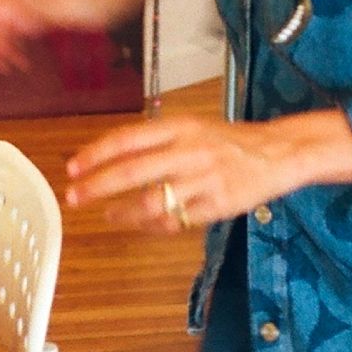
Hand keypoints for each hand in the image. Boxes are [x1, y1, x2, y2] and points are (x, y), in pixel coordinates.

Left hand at [64, 111, 351, 232]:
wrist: (278, 152)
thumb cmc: (228, 140)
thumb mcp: (192, 127)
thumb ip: (155, 140)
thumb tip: (109, 156)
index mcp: (181, 127)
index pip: (127, 139)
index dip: (96, 154)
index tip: (73, 168)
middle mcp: (190, 150)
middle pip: (132, 171)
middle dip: (97, 185)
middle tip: (75, 197)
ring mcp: (204, 180)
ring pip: (152, 201)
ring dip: (122, 211)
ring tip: (106, 215)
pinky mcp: (217, 205)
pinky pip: (176, 220)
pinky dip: (152, 225)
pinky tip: (138, 224)